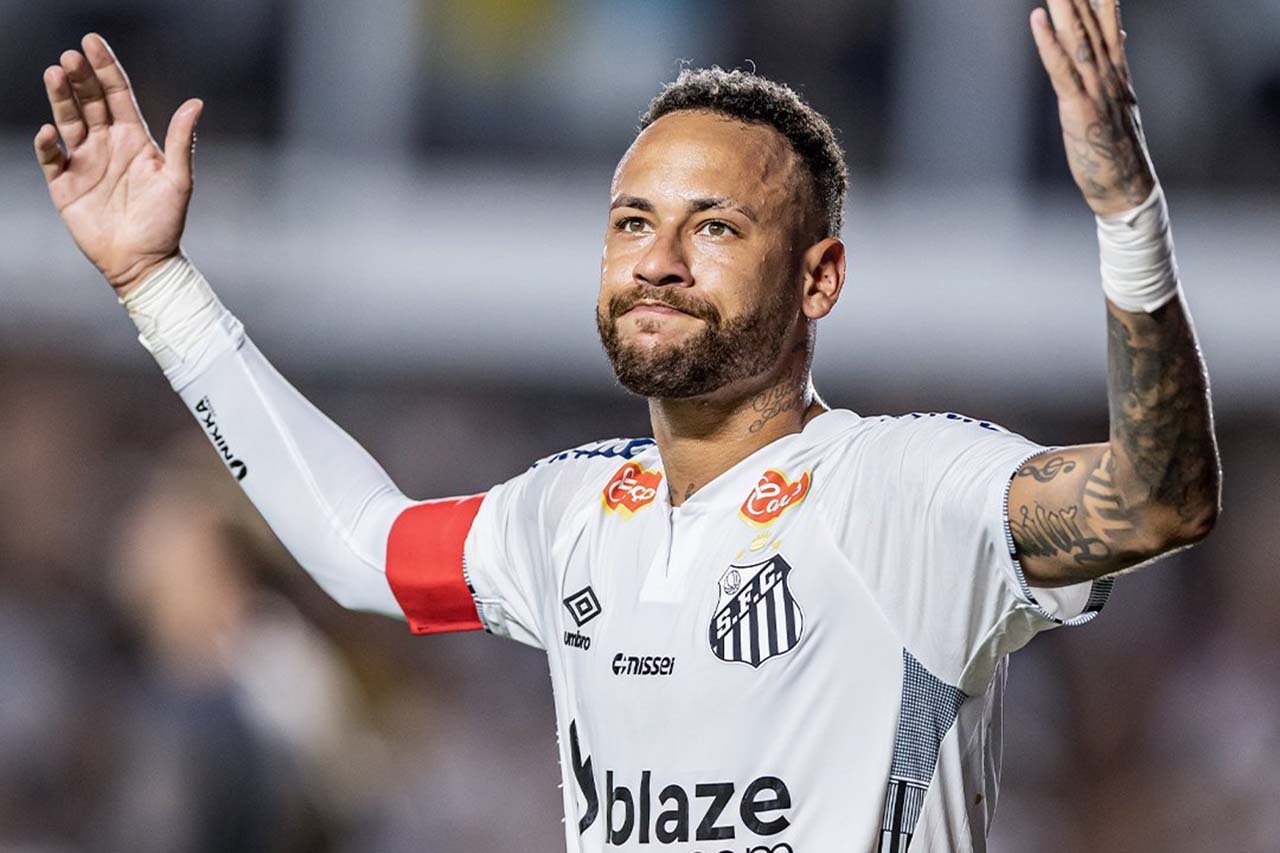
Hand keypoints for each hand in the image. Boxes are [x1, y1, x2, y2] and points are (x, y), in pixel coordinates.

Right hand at [34, 33, 202, 296]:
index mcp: (135, 139)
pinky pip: (53, 157)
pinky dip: (49, 144)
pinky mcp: (65, 184)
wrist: (145, 262)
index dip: (105, 68)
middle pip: (89, 102)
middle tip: (70, 57)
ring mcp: (85, 162)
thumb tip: (196, 103)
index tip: (92, 41)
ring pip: (68, 121)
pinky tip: (50, 132)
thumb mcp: (178, 179)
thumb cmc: (166, 222)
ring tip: (53, 74)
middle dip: (79, 78)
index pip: (116, 95)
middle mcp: (107, 144)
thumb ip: (182, 141)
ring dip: (60, 98)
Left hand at [1031, 0, 1155, 215]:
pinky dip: (1048, 44)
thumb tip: (1116, 37)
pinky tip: (1037, 20)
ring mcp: (1096, 89)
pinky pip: (1062, 70)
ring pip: (1078, 38)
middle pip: (1091, 22)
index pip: (1107, 21)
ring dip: (1065, 6)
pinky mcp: (1079, 108)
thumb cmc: (1116, 147)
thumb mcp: (1119, 101)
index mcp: (1117, 72)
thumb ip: (1114, 66)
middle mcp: (1109, 74)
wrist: (1126, 186)